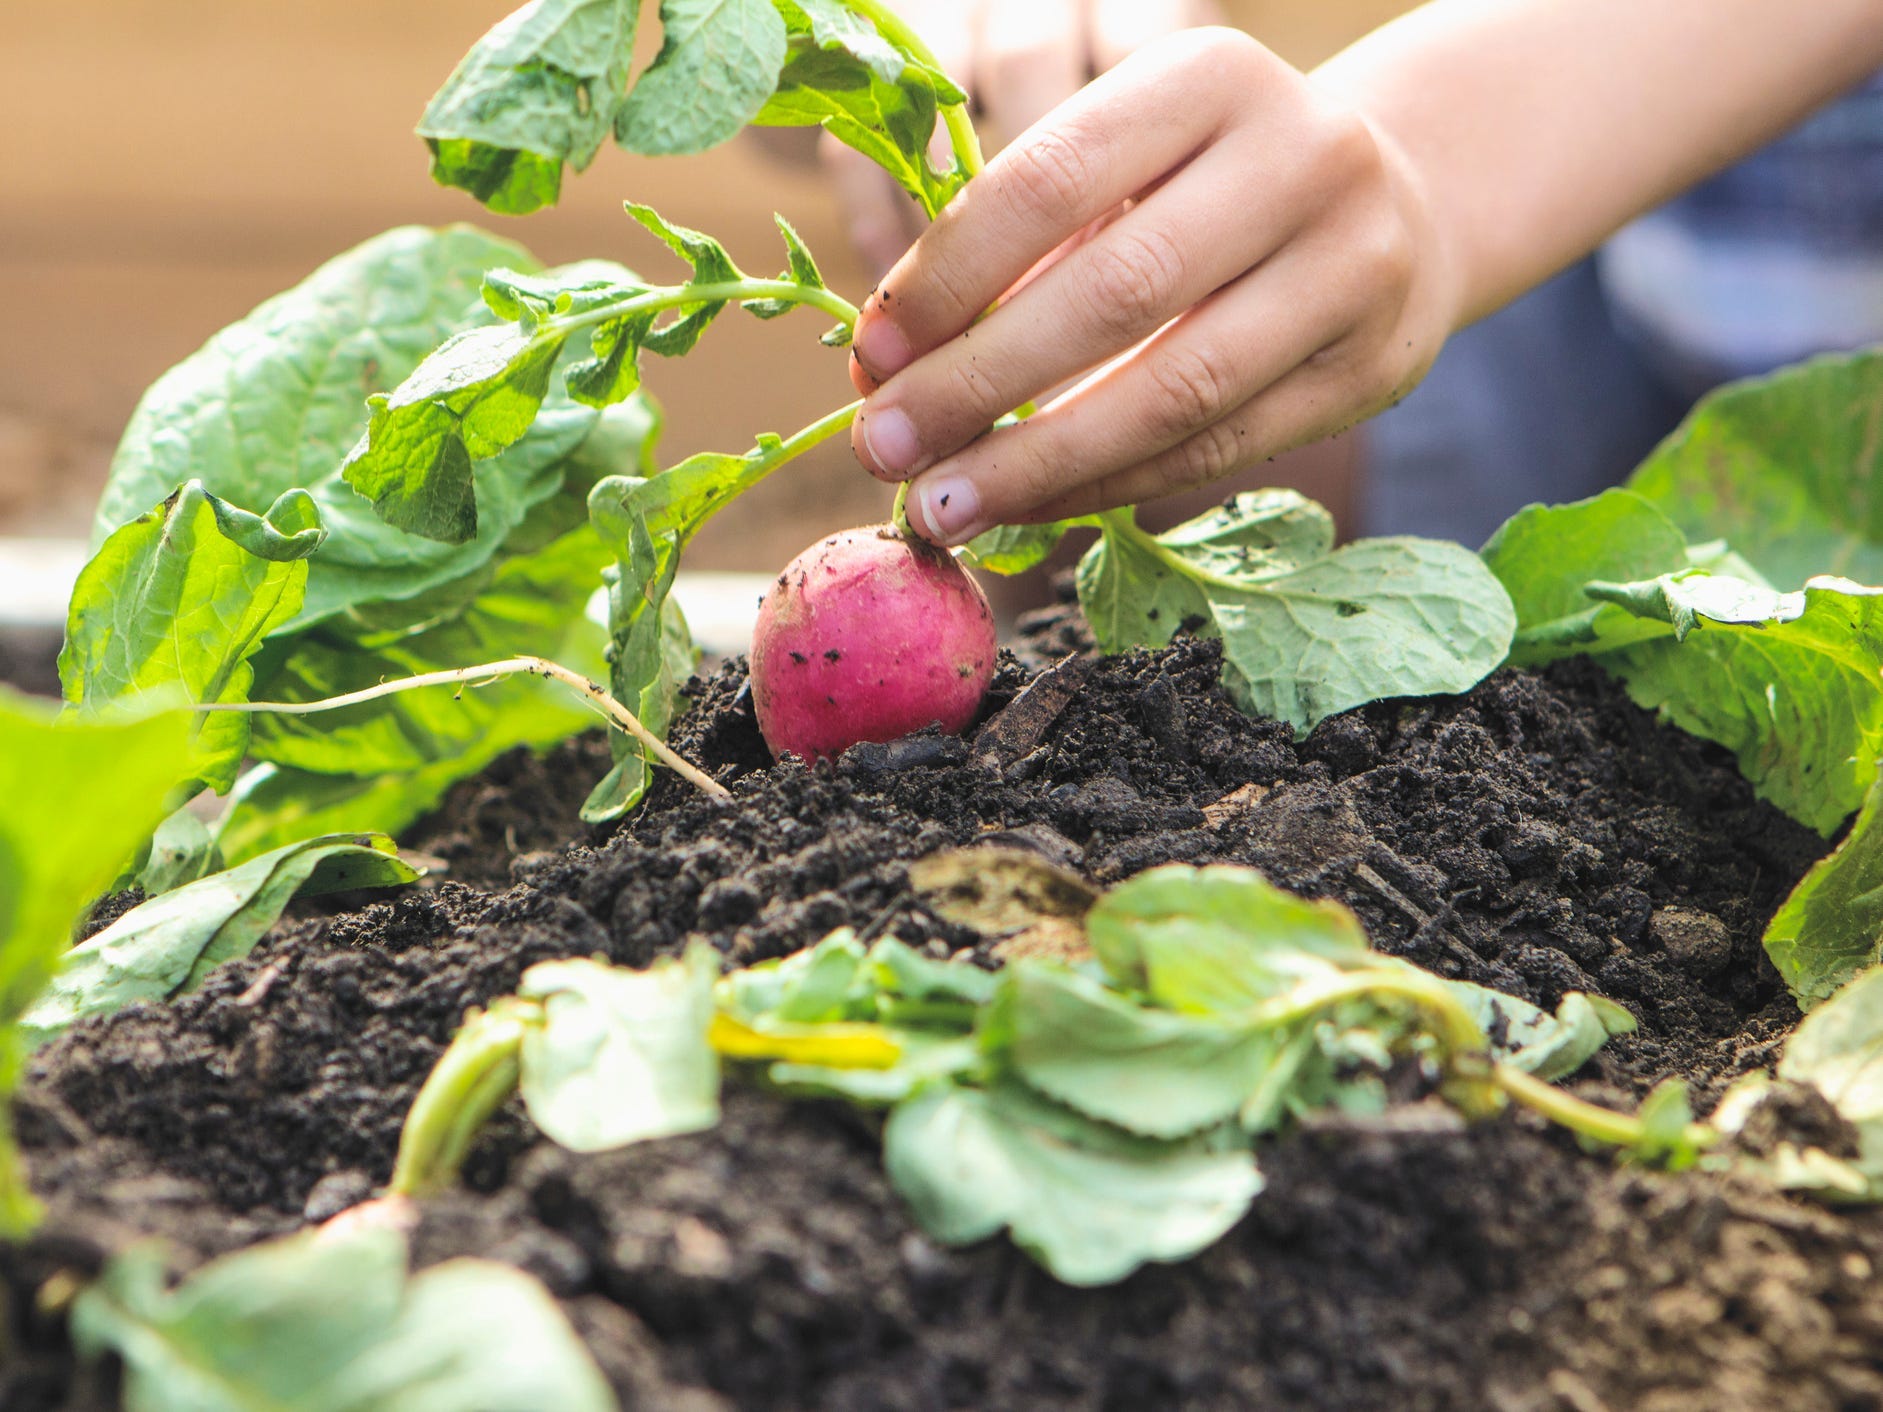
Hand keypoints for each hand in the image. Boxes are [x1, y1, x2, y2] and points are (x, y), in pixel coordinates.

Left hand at [847, 27, 1456, 545]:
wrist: (1400, 205)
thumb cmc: (1210, 188)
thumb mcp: (1126, 168)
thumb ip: (1019, 247)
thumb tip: (885, 368)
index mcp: (1210, 76)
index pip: (1050, 179)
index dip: (947, 278)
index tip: (869, 352)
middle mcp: (1302, 156)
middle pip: (1113, 291)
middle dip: (976, 383)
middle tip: (881, 447)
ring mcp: (1354, 267)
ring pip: (1175, 389)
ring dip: (1037, 462)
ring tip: (940, 506)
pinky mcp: (1371, 370)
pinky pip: (1216, 450)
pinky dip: (1108, 486)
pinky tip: (1027, 508)